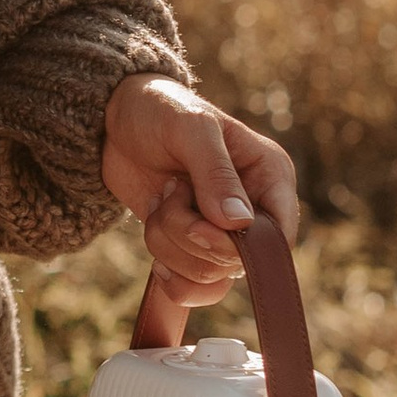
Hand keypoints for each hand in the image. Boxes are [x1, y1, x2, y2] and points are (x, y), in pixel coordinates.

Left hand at [102, 74, 298, 306]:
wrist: (117, 120)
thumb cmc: (162, 110)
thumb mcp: (191, 129)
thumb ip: (215, 173)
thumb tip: (239, 223)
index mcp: (271, 175)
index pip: (279, 236)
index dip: (239, 245)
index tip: (200, 223)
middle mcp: (255, 209)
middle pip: (234, 260)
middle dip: (188, 233)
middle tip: (170, 189)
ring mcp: (224, 232)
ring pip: (207, 274)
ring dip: (168, 243)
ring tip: (159, 200)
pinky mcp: (194, 246)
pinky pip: (193, 286)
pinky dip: (168, 272)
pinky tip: (154, 243)